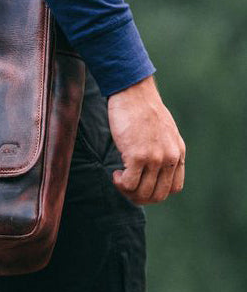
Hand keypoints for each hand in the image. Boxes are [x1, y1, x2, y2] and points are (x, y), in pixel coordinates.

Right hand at [107, 76, 185, 204]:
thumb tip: (152, 167)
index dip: (155, 192)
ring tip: (119, 178)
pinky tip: (115, 173)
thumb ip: (163, 149)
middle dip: (139, 198)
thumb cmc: (142, 109)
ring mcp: (154, 158)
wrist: (133, 93)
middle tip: (126, 187)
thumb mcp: (164, 131)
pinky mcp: (137, 155)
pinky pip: (128, 183)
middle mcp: (169, 158)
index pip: (173, 188)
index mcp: (177, 153)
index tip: (141, 184)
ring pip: (142, 192)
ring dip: (127, 191)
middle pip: (157, 195)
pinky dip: (119, 183)